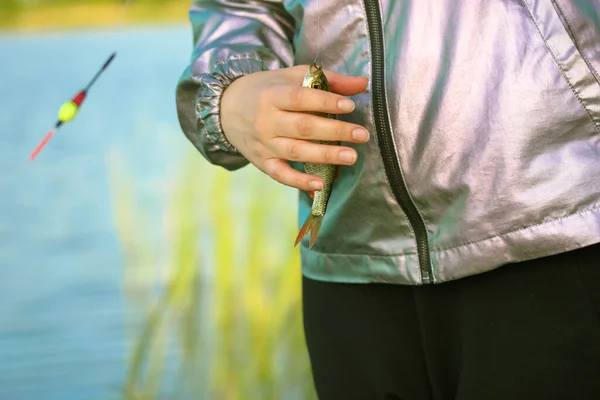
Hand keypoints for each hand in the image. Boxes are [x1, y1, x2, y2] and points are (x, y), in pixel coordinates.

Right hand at [220, 65, 368, 190]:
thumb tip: (362, 83)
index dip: (325, 102)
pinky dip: (299, 182)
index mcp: (273, 95)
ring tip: (352, 156)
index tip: (349, 105)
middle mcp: (266, 121)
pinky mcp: (262, 162)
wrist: (226, 109)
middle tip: (361, 135)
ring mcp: (264, 144)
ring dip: (325, 155)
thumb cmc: (266, 90)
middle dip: (335, 131)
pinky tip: (320, 184)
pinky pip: (281, 175)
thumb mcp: (291, 76)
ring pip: (296, 151)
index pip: (300, 98)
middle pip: (303, 127)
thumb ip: (328, 79)